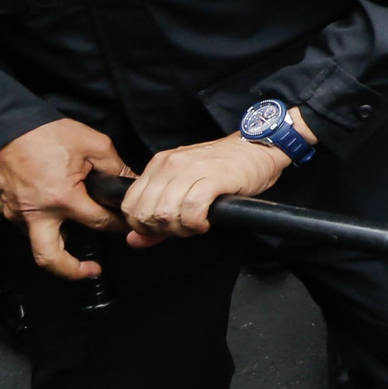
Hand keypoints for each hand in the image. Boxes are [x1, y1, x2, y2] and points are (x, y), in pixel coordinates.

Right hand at [0, 118, 127, 280]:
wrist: (6, 126)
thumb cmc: (48, 133)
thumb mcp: (94, 145)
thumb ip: (117, 168)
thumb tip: (131, 184)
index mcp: (62, 199)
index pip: (98, 223)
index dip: (117, 226)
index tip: (126, 227)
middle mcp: (36, 214)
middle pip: (51, 258)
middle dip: (72, 271)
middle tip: (92, 271)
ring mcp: (17, 214)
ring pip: (38, 244)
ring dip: (59, 248)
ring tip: (77, 246)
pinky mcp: (7, 209)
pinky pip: (28, 228)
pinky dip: (46, 229)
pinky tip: (59, 219)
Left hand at [119, 129, 292, 247]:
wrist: (258, 148)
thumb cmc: (224, 168)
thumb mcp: (185, 187)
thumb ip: (157, 216)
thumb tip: (134, 240)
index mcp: (158, 165)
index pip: (130, 205)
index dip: (143, 226)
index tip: (165, 228)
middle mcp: (169, 165)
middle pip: (145, 213)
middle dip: (162, 230)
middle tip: (183, 227)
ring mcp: (190, 169)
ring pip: (165, 213)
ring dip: (181, 228)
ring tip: (197, 224)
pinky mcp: (212, 177)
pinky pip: (191, 210)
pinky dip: (196, 223)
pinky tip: (206, 221)